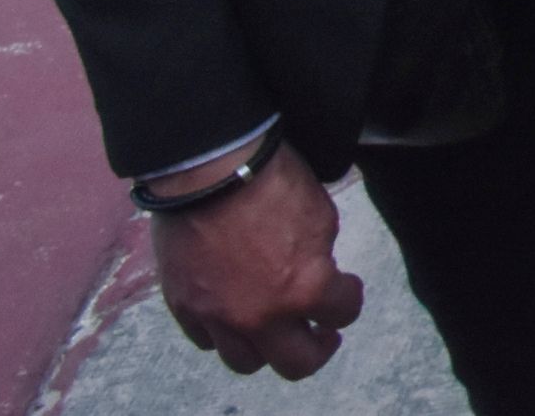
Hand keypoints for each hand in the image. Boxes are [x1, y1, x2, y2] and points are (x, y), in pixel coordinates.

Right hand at [148, 155, 363, 377]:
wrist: (211, 170)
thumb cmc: (271, 183)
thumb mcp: (321, 217)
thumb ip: (320, 258)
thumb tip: (315, 272)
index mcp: (304, 290)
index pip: (342, 312)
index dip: (349, 299)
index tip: (347, 288)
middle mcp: (261, 316)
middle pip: (296, 364)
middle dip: (317, 350)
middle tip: (323, 333)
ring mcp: (218, 316)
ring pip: (246, 362)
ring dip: (267, 349)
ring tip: (276, 332)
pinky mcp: (184, 306)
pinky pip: (206, 340)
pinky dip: (223, 334)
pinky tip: (234, 316)